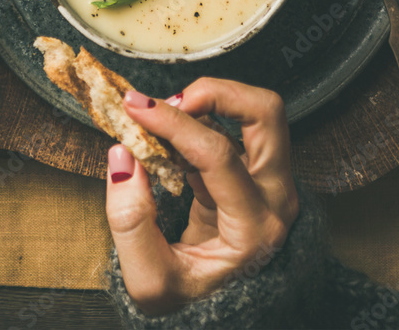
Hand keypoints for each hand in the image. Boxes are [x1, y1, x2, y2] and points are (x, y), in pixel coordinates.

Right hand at [105, 79, 298, 315]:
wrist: (222, 320)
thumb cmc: (190, 302)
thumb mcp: (150, 282)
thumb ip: (130, 222)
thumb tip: (123, 155)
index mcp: (255, 228)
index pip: (219, 153)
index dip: (173, 123)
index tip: (134, 107)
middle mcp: (276, 198)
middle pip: (265, 113)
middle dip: (214, 92)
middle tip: (169, 102)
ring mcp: (273, 182)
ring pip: (261, 111)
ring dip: (215, 98)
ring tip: (172, 113)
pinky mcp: (259, 171)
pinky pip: (240, 124)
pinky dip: (206, 115)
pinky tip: (174, 135)